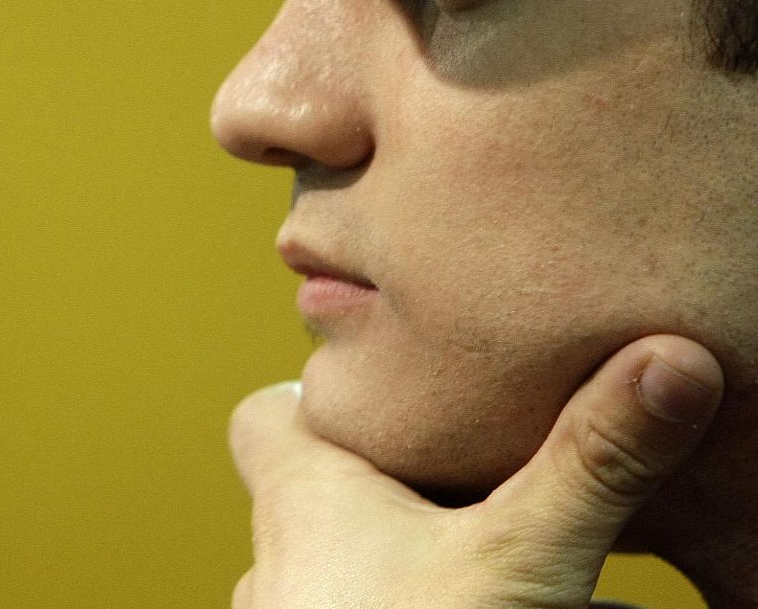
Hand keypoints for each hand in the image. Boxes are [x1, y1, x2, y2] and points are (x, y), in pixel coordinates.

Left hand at [229, 335, 721, 608]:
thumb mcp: (523, 556)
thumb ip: (591, 462)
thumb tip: (670, 358)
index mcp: (303, 499)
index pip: (267, 417)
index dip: (321, 399)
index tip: (399, 395)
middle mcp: (285, 565)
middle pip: (340, 501)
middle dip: (426, 501)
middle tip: (506, 492)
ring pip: (373, 578)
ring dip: (443, 572)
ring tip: (538, 580)